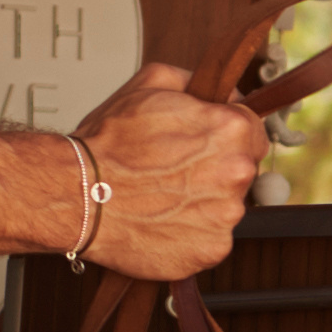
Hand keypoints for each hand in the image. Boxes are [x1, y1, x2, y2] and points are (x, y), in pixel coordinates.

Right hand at [73, 65, 262, 276]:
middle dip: (215, 167)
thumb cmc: (108, 144)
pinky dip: (191, 232)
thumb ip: (198, 81)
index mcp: (231, 129)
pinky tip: (163, 220)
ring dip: (203, 202)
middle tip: (175, 169)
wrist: (78, 194)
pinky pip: (211, 238)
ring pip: (226, 206)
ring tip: (163, 196)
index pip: (253, 129)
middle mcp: (237, 173)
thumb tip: (222, 91)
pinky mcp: (210, 250)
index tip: (205, 142)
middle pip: (242, 169)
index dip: (226, 133)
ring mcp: (226, 216)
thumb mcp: (152, 83)